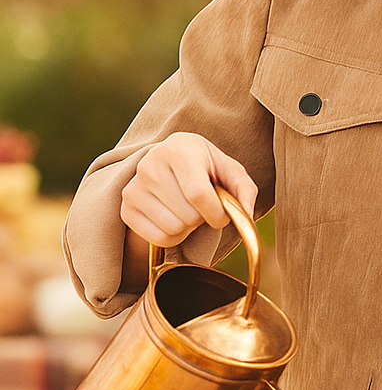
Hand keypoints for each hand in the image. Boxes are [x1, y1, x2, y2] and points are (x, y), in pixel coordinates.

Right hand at [120, 133, 257, 287]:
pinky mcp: (126, 208)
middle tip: (200, 206)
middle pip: (188, 215)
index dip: (216, 213)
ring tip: (187, 209)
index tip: (222, 214)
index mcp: (178, 150)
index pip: (198, 194)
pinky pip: (158, 238)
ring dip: (188, 228)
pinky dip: (173, 237)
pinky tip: (174, 218)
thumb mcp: (229, 170)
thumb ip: (244, 190)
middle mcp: (150, 165)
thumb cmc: (205, 167)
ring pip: (173, 229)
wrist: (170, 162)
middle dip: (203, 218)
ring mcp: (134, 187)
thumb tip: (246, 215)